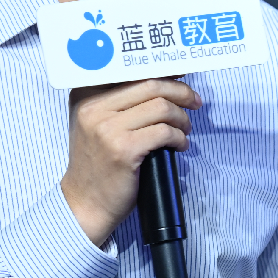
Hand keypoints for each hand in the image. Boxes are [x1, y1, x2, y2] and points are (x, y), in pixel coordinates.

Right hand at [62, 79, 201, 246]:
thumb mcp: (96, 126)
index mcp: (86, 97)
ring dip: (181, 117)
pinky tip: (180, 145)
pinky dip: (179, 137)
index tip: (181, 75)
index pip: (130, 73)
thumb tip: (160, 85)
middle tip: (194, 101)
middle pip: (150, 85)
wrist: (84, 204)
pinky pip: (163, 132)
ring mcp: (108, 129)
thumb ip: (117, 105)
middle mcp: (93, 108)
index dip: (161, 72)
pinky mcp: (124, 149)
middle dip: (179, 91)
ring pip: (161, 107)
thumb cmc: (97, 166)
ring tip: (185, 129)